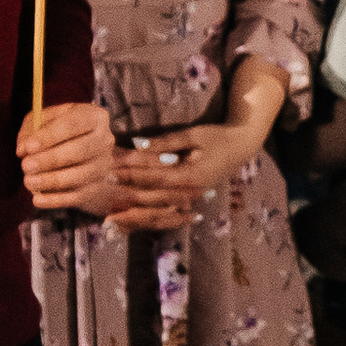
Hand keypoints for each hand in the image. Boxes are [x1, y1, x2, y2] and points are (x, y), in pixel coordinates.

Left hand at [18, 99, 117, 213]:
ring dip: (52, 180)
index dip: (49, 136)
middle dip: (51, 160)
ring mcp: (102, 166)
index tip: (27, 147)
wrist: (79, 153)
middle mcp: (104, 140)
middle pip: (80, 151)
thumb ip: (31, 129)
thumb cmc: (58, 132)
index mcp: (93, 117)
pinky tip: (37, 199)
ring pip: (80, 176)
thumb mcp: (43, 120)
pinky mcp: (96, 188)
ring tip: (28, 182)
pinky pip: (77, 197)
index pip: (73, 124)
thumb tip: (23, 149)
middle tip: (25, 166)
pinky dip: (56, 200)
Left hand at [100, 119, 269, 227]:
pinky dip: (148, 210)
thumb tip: (137, 144)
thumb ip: (165, 142)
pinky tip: (131, 210)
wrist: (241, 147)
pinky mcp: (189, 197)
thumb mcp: (193, 135)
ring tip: (112, 205)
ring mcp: (191, 197)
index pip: (155, 177)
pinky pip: (166, 207)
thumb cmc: (217, 137)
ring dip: (135, 205)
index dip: (132, 174)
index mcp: (192, 176)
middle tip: (105, 185)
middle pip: (153, 195)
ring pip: (158, 206)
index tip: (111, 169)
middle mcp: (190, 192)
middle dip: (128, 190)